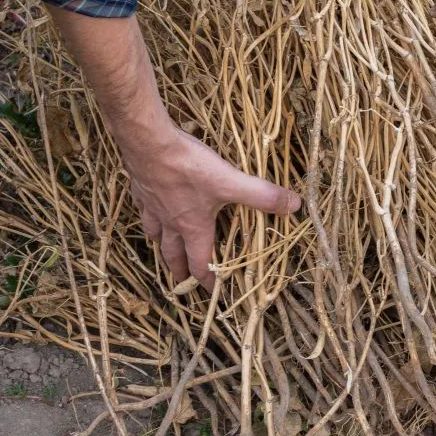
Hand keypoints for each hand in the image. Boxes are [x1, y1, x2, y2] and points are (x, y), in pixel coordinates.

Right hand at [121, 125, 301, 289]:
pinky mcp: (141, 188)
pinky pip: (144, 208)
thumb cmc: (189, 168)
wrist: (149, 144)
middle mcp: (170, 222)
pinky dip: (148, 214)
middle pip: (172, 253)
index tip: (212, 291)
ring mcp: (152, 205)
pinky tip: (150, 208)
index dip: (208, 279)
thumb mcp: (232, 182)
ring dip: (160, 243)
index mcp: (193, 226)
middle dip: (178, 269)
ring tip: (163, 247)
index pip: (200, 262)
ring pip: (154, 232)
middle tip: (180, 281)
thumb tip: (294, 206)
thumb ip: (262, 196)